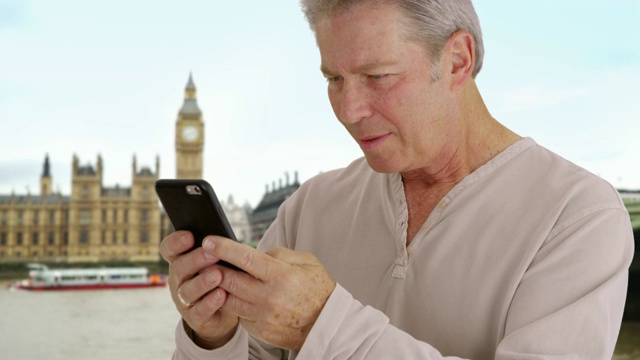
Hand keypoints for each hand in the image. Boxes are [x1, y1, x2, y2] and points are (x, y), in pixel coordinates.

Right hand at [160, 231, 238, 348]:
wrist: (222, 312)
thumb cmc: (218, 278)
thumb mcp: (214, 262)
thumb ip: (214, 250)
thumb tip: (223, 238)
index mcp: (180, 261)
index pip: (169, 249)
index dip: (175, 242)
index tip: (189, 236)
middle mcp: (178, 280)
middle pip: (179, 268)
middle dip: (195, 260)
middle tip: (211, 254)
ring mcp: (184, 300)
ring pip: (187, 290)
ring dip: (202, 282)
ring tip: (218, 275)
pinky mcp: (195, 317)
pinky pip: (200, 310)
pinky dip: (210, 302)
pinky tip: (222, 294)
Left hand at [203, 236, 336, 349]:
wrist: (328, 324)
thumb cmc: (318, 288)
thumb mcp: (306, 261)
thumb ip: (278, 254)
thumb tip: (253, 252)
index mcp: (282, 275)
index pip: (245, 258)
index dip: (224, 248)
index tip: (208, 241)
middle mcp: (270, 297)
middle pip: (230, 280)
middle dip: (215, 268)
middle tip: (207, 260)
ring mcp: (264, 317)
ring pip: (229, 299)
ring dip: (222, 288)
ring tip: (221, 278)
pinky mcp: (261, 331)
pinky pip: (240, 315)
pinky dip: (237, 305)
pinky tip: (242, 297)